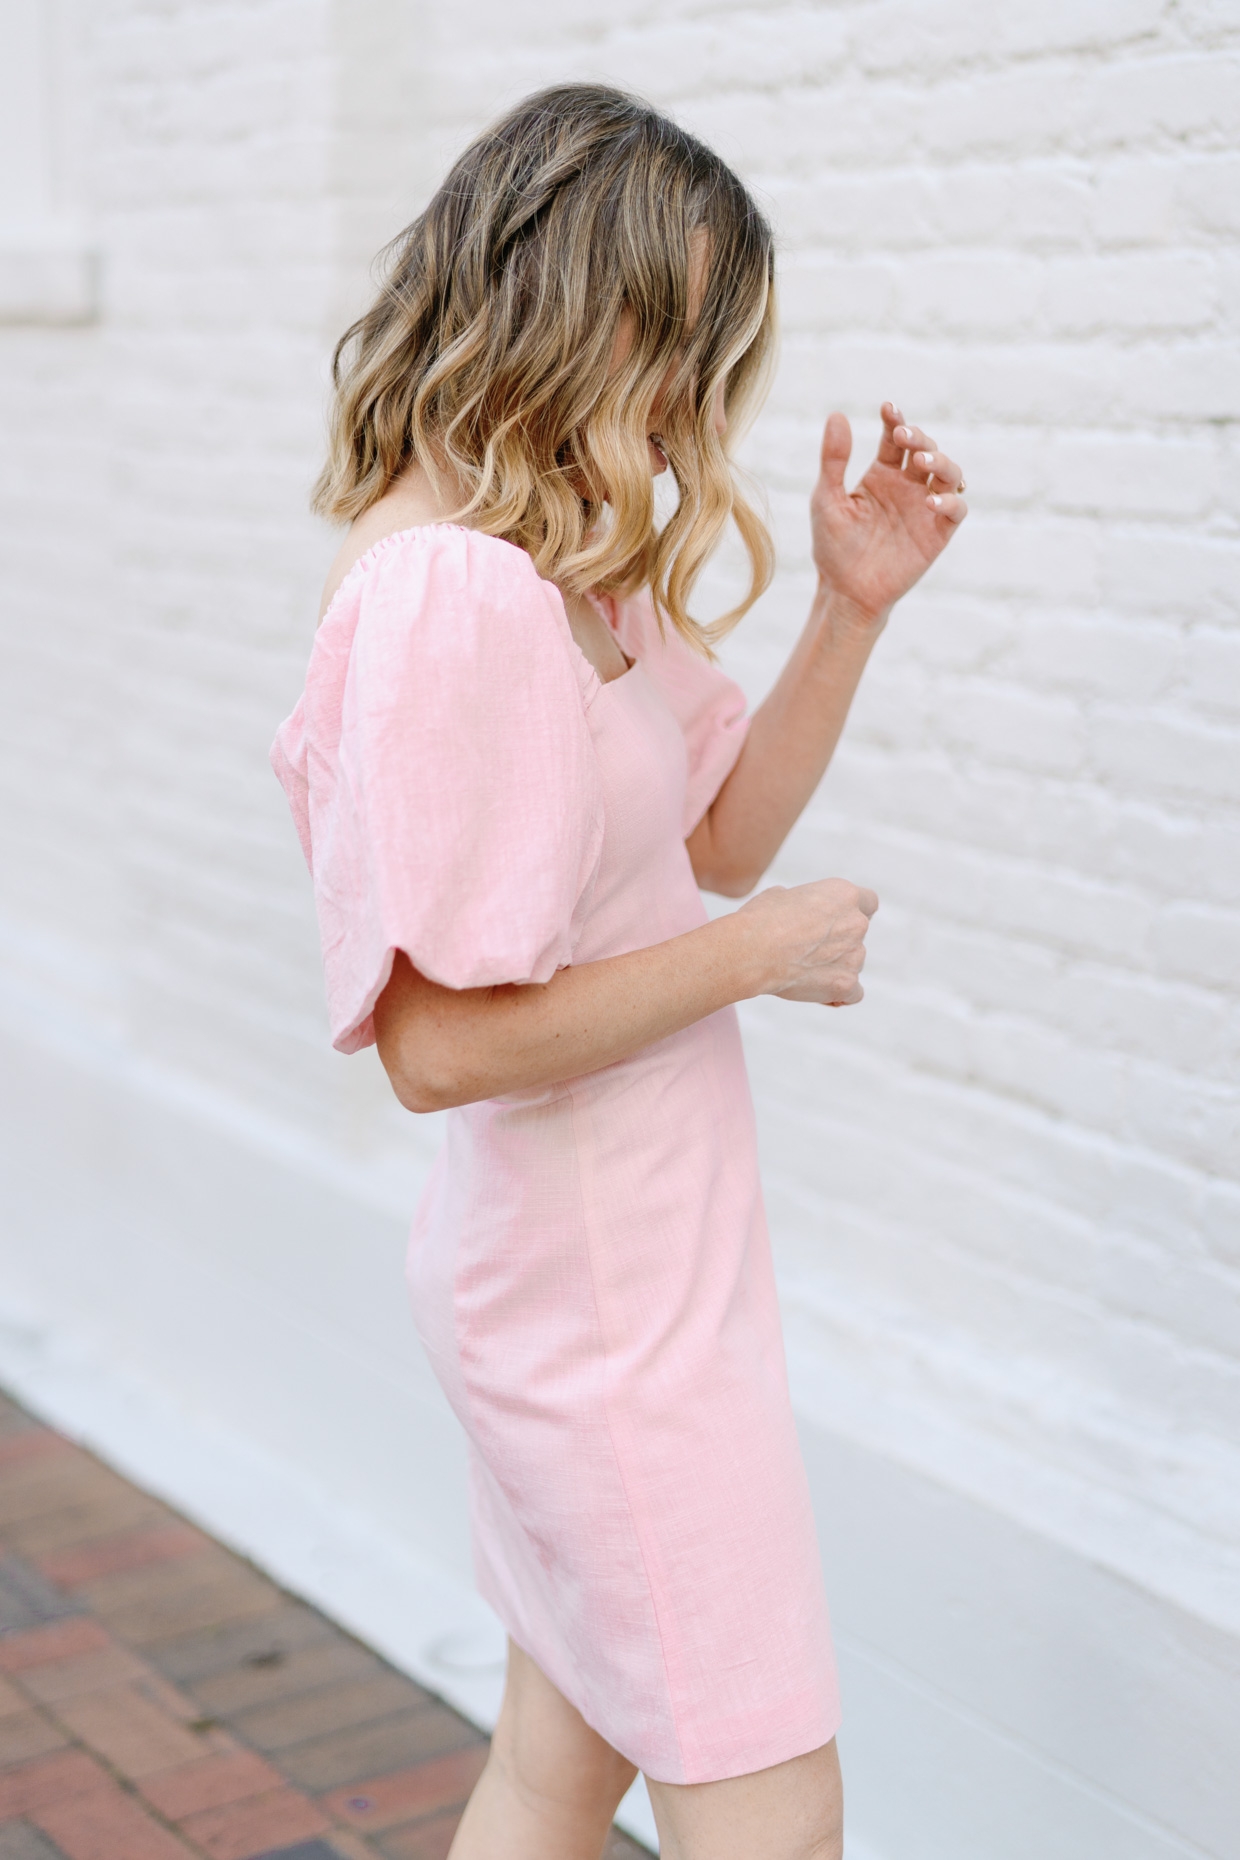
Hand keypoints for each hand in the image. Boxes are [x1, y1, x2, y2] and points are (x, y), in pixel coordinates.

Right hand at [740, 878, 878, 1006]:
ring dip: (835, 967)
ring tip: (800, 971)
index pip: (869, 902)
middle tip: (807, 949)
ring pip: (853, 964)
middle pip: (857, 935)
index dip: (853, 913)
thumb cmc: (759, 921)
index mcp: (843, 894)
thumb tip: (794, 908)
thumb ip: (800, 902)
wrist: (751, 951)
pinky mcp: (846, 983)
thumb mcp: (779, 895)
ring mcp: (854, 955)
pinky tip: (819, 992)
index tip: (838, 921)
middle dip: (838, 942)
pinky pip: (853, 993)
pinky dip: (839, 994)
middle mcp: (856, 923)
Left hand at [809, 402, 967, 627]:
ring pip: (950, 473)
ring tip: (922, 462)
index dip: (896, 421)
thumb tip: (836, 415)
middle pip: (926, 449)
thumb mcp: (827, 499)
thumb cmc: (834, 547)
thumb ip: (834, 460)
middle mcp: (908, 487)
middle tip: (904, 438)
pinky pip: (957, 510)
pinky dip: (950, 502)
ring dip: (942, 461)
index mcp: (882, 475)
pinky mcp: (938, 533)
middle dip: (919, 438)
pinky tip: (931, 503)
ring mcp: (925, 508)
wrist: (846, 592)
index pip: (895, 439)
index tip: (888, 410)